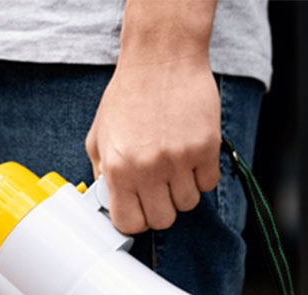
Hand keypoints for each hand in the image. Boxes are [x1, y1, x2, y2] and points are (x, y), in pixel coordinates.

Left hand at [85, 58, 220, 233]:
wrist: (161, 59)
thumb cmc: (129, 95)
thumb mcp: (98, 136)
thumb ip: (102, 173)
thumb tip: (109, 202)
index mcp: (117, 168)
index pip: (130, 223)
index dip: (136, 219)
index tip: (139, 209)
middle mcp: (147, 168)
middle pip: (163, 220)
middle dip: (160, 207)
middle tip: (158, 188)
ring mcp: (178, 159)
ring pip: (188, 204)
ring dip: (182, 191)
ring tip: (174, 166)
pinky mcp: (206, 147)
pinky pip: (209, 183)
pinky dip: (202, 175)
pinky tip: (190, 156)